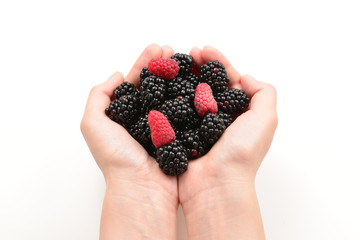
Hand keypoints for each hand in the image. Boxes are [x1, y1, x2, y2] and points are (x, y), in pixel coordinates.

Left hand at [81, 44, 178, 239]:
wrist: (142, 187)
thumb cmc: (116, 158)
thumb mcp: (93, 124)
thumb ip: (98, 96)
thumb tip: (116, 75)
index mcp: (125, 114)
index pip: (136, 82)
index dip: (145, 64)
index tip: (156, 48)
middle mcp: (144, 118)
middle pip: (155, 85)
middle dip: (162, 64)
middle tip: (171, 48)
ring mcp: (163, 126)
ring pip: (172, 95)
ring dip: (178, 76)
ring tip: (185, 58)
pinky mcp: (179, 135)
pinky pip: (186, 112)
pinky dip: (191, 96)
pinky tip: (197, 82)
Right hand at [179, 46, 277, 238]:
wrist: (216, 185)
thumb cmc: (241, 153)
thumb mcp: (265, 119)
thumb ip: (264, 92)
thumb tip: (245, 77)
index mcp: (239, 112)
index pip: (228, 79)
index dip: (217, 62)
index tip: (204, 49)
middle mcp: (219, 118)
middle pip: (207, 84)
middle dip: (198, 66)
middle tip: (187, 53)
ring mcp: (199, 126)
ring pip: (189, 95)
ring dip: (182, 78)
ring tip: (173, 63)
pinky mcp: (182, 135)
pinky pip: (174, 111)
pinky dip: (169, 97)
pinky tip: (162, 85)